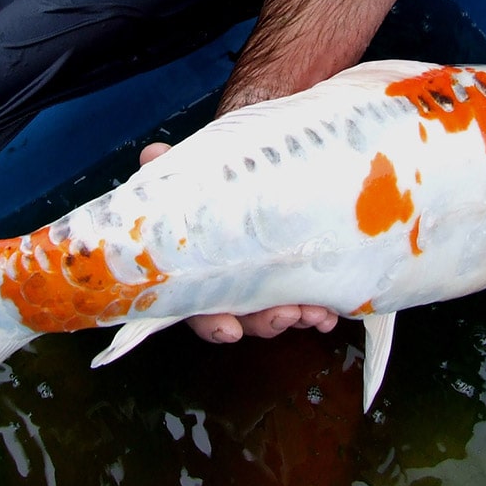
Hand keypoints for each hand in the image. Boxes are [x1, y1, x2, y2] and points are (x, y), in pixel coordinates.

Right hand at [139, 142, 339, 342]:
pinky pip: (303, 298)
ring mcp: (261, 281)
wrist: (238, 168)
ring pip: (276, 312)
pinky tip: (332, 310)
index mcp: (197, 271)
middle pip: (244, 318)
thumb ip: (168, 169)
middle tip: (289, 314)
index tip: (231, 330)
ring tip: (317, 313)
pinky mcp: (290, 272)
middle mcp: (229, 284)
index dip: (212, 324)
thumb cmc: (206, 182)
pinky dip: (319, 307)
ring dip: (298, 316)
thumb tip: (153, 155)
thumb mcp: (186, 174)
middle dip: (267, 321)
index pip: (198, 309)